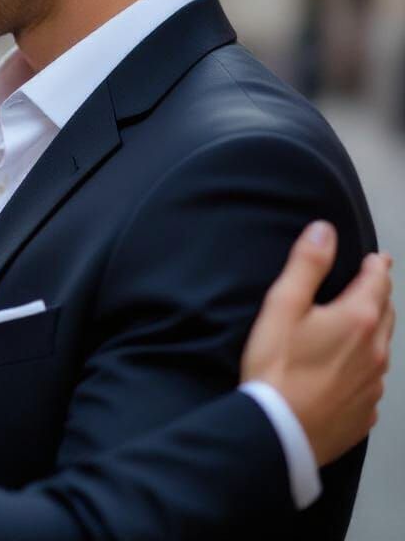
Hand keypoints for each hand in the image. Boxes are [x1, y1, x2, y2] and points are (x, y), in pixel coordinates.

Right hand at [241, 220, 393, 464]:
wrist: (279, 432)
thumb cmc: (276, 364)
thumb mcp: (283, 306)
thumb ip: (306, 265)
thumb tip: (325, 229)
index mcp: (358, 319)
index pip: (378, 282)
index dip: (377, 266)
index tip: (377, 258)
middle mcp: (376, 351)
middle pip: (386, 314)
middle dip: (379, 295)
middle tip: (370, 284)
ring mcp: (374, 386)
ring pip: (382, 348)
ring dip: (374, 330)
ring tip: (359, 324)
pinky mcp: (365, 412)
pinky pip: (372, 381)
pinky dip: (365, 366)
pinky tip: (349, 369)